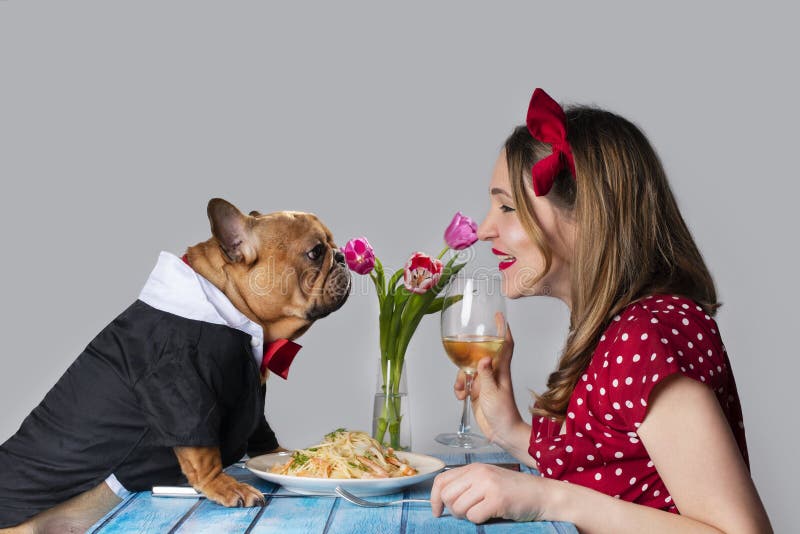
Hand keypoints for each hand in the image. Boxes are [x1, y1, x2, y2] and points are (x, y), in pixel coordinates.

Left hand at [431, 463, 543, 522]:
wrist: (541, 494)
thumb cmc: (514, 490)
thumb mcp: (487, 480)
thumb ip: (468, 484)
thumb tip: (443, 500)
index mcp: (474, 468)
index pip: (441, 480)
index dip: (434, 498)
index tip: (437, 510)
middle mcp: (478, 473)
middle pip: (447, 496)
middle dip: (453, 509)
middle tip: (466, 513)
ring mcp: (488, 485)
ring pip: (458, 507)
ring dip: (467, 516)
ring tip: (481, 512)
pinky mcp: (497, 499)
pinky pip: (473, 516)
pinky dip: (479, 520)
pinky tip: (491, 514)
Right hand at [453, 315, 522, 447]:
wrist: (502, 433)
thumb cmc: (503, 413)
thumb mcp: (493, 393)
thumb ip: (486, 375)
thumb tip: (483, 358)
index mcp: (501, 370)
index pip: (505, 344)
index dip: (502, 329)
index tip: (498, 316)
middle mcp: (493, 373)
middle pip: (480, 353)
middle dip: (469, 351)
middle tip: (462, 349)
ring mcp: (485, 382)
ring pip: (468, 368)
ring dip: (461, 376)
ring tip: (462, 389)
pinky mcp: (478, 392)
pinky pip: (464, 383)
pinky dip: (460, 387)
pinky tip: (462, 397)